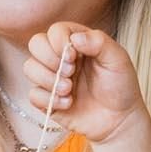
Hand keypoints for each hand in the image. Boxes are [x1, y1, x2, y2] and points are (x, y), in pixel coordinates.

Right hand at [19, 24, 145, 150]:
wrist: (119, 120)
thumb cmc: (121, 86)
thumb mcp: (118, 59)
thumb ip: (99, 42)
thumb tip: (74, 38)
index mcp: (77, 43)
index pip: (55, 30)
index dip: (59, 42)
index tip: (75, 56)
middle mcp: (61, 57)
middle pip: (35, 44)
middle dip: (50, 59)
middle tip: (71, 72)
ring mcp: (52, 78)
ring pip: (29, 68)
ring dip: (48, 80)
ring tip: (69, 90)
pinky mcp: (47, 99)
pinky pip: (32, 94)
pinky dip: (50, 100)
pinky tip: (68, 104)